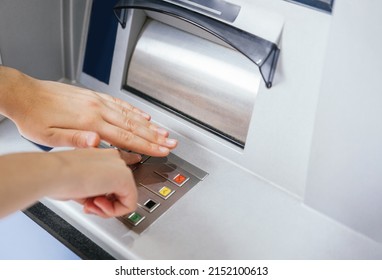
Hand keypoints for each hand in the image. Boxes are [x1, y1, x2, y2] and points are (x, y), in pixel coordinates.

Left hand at [0, 66, 176, 155]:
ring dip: (149, 125)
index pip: (125, 136)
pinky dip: (134, 111)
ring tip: (164, 132)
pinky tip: (143, 116)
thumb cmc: (34, 117)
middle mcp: (98, 109)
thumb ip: (75, 140)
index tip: (161, 150)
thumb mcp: (48, 136)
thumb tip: (97, 143)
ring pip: (130, 114)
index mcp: (89, 122)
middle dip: (155, 136)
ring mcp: (98, 101)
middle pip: (133, 125)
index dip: (146, 145)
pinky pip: (120, 104)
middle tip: (171, 143)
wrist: (24, 94)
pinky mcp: (94, 97)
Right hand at [50, 148, 140, 216]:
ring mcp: (121, 167)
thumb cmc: (55, 176)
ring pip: (126, 197)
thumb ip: (93, 191)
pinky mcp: (125, 178)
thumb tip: (98, 202)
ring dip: (107, 208)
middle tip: (89, 206)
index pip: (122, 166)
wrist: (52, 173)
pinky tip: (97, 205)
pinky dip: (113, 212)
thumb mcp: (79, 183)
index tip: (108, 197)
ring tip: (90, 204)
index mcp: (103, 155)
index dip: (117, 186)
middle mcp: (114, 158)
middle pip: (121, 189)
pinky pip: (129, 205)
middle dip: (105, 203)